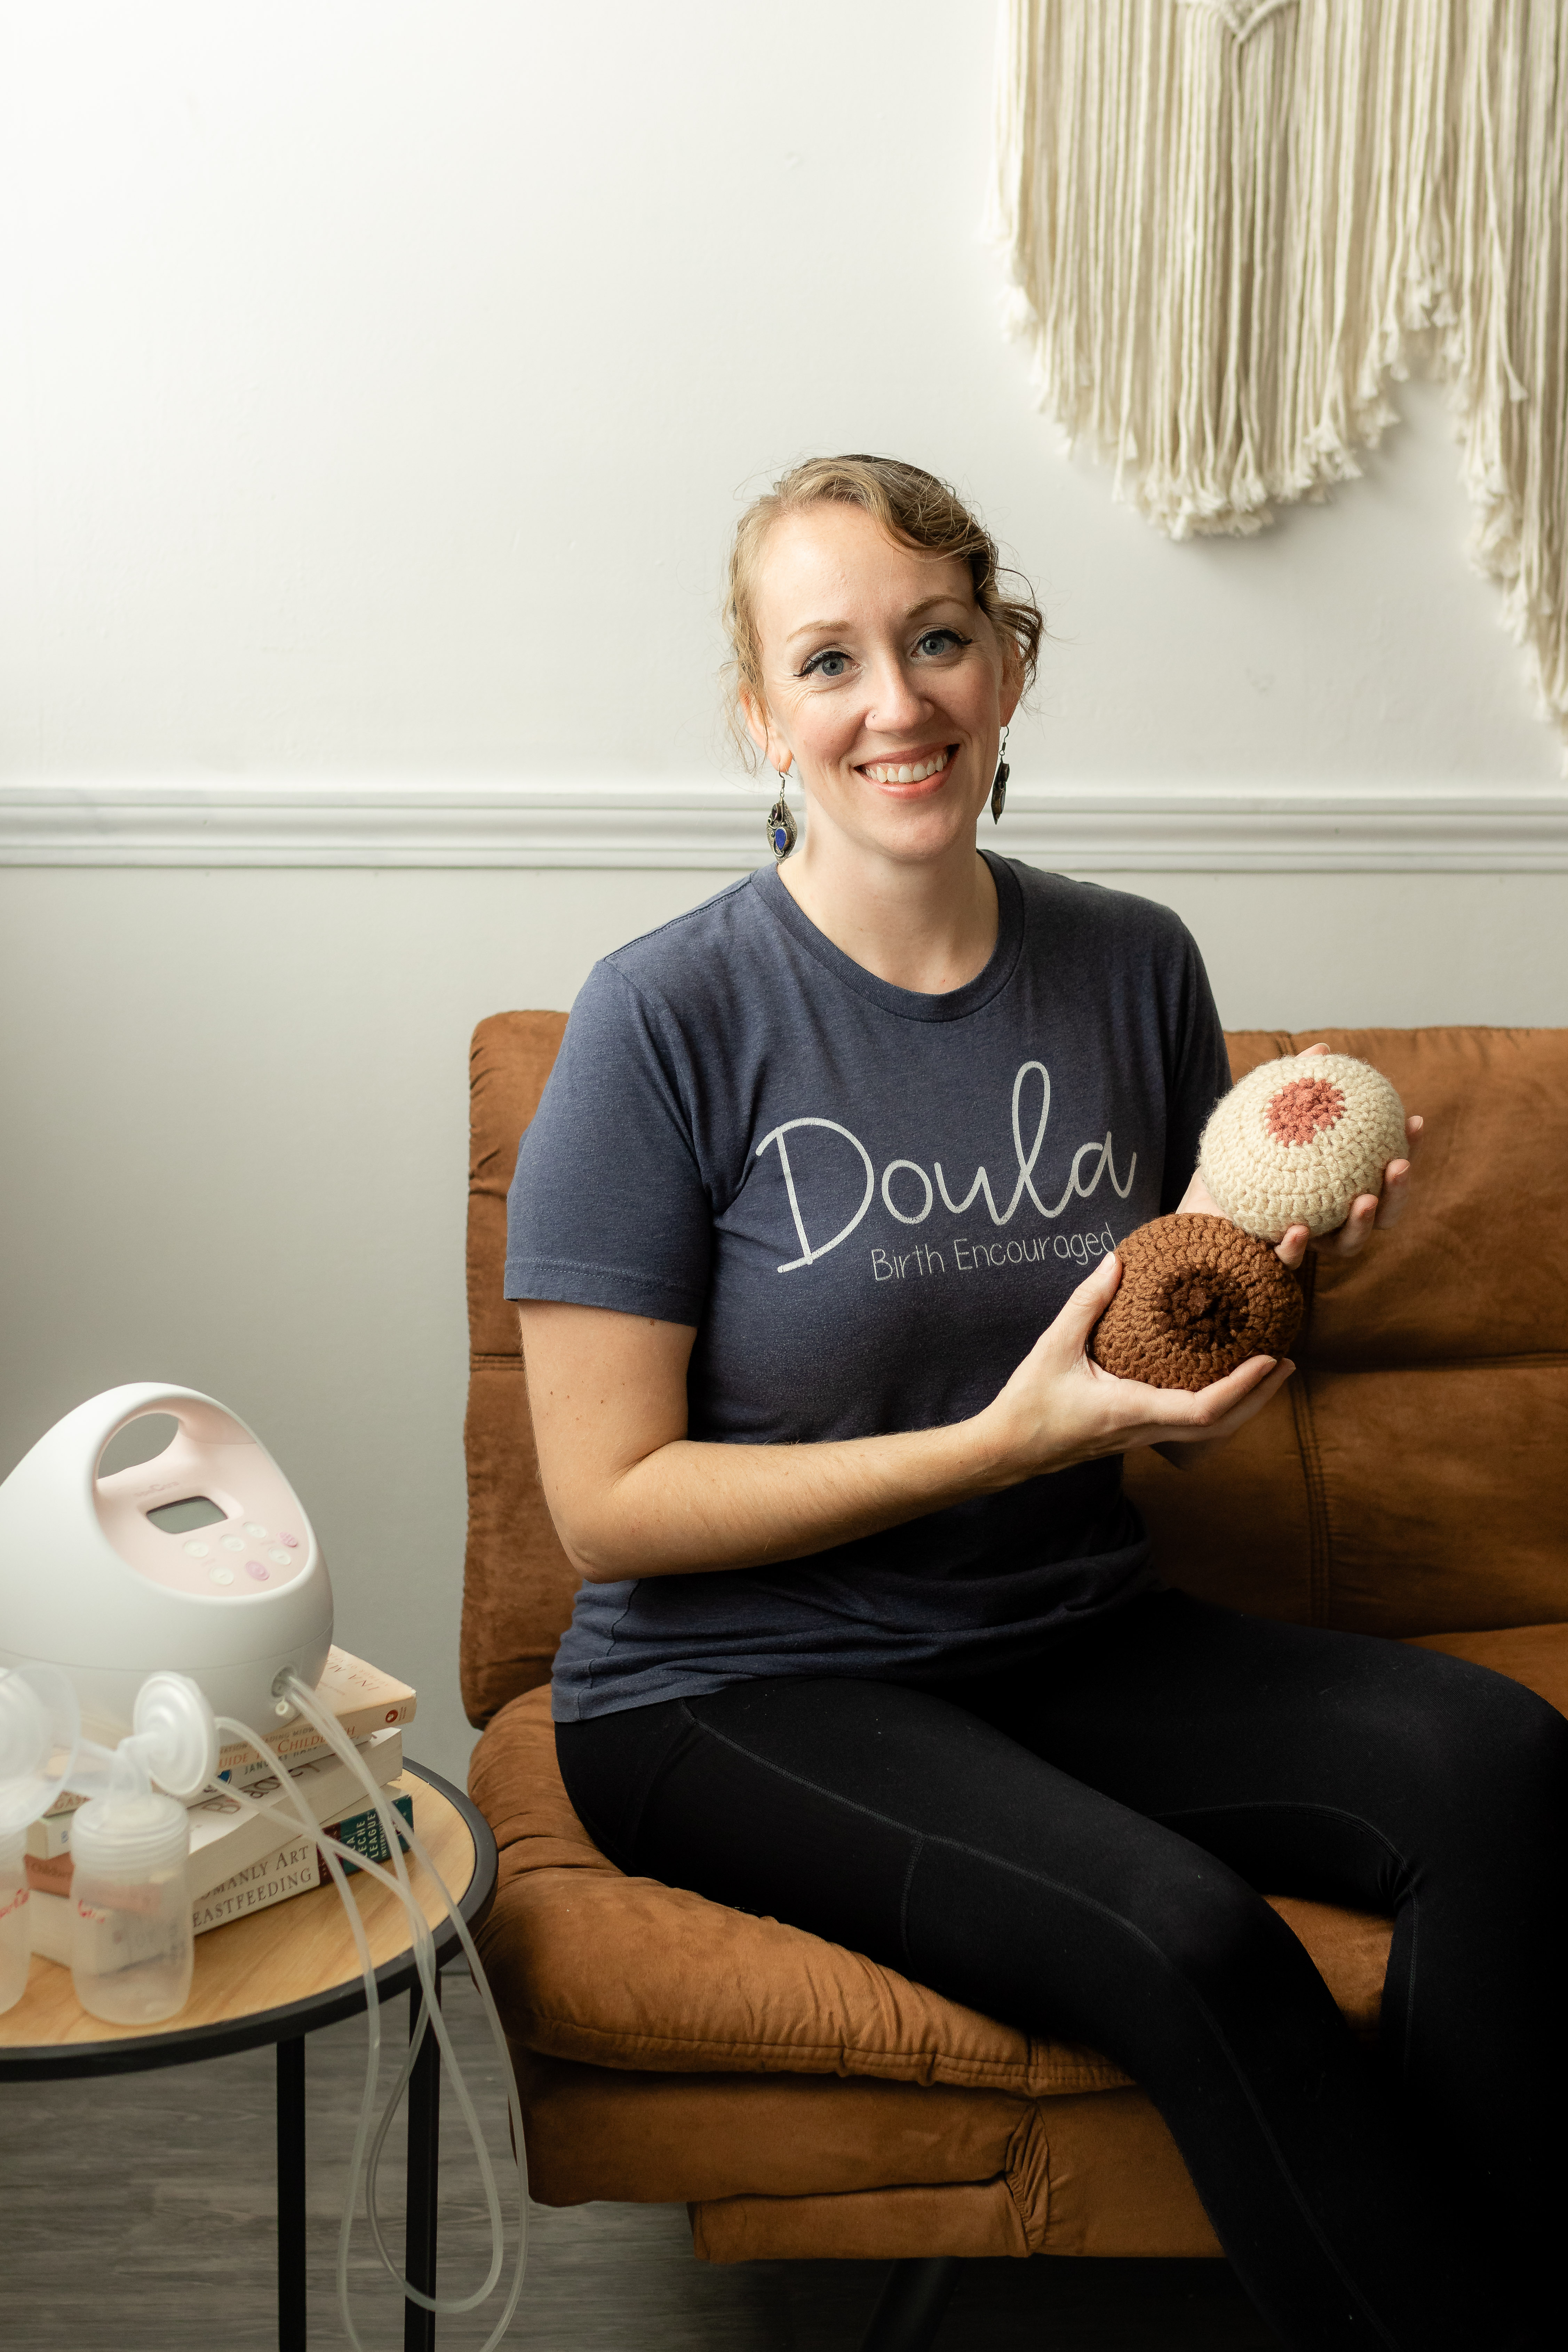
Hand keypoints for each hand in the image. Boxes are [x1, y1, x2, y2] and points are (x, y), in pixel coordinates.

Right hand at [978, 1250, 1294, 1482]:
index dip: (1243, 1387)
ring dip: (1245, 1406)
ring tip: (1268, 1372)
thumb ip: (1087, 1302)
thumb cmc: (1029, 1401)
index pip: (1203, 1410)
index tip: (1270, 1358)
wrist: (1009, 1449)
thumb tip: (1117, 1261)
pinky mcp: (1137, 1435)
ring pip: (1211, 1433)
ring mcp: (1144, 1438)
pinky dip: (1220, 1409)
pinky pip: (1192, 1428)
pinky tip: (1223, 1384)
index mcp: (1131, 1410)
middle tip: (1287, 1363)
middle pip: (1221, 1427)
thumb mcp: (1053, 1346)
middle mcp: (1145, 1430)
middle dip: (1260, 1398)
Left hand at [1177, 1045, 1423, 1270]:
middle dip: (1397, 1193)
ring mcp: (1301, 1243)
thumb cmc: (1232, 1166)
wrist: (1190, 1209)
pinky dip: (1293, 1247)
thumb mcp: (1258, 1121)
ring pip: (1345, 1245)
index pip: (1380, 1174)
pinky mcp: (1266, 1261)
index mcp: (1334, 1191)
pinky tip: (1296, 1229)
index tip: (1413, 1120)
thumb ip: (1292, 1089)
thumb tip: (1322, 1048)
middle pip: (1378, 1215)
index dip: (1405, 1150)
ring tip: (1365, 1200)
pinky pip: (1287, 1261)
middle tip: (1399, 1164)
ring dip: (1361, 1225)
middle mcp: (1326, 1220)